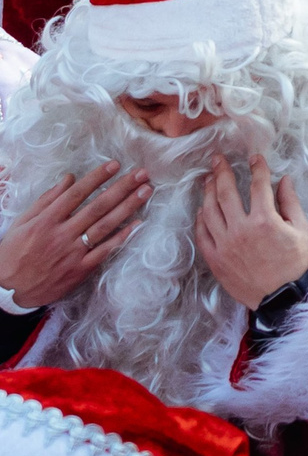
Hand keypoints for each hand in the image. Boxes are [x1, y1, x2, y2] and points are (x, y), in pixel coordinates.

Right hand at [0, 164, 150, 309]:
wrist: (7, 290)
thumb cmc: (13, 253)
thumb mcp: (22, 223)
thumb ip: (47, 200)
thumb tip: (70, 178)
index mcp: (46, 221)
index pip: (76, 194)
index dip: (97, 178)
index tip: (115, 164)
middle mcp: (62, 235)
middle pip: (97, 207)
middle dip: (121, 188)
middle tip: (142, 173)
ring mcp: (73, 253)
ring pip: (105, 226)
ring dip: (128, 207)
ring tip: (146, 191)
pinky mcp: (80, 269)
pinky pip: (105, 251)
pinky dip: (122, 237)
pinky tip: (138, 224)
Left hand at [195, 156, 307, 309]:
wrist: (280, 297)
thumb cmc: (294, 263)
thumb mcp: (301, 230)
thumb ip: (291, 202)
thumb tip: (284, 180)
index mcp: (265, 220)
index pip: (258, 185)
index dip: (257, 168)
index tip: (254, 158)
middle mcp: (241, 229)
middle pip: (226, 193)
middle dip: (222, 172)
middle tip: (217, 159)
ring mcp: (225, 244)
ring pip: (210, 211)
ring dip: (208, 192)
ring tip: (209, 180)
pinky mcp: (215, 258)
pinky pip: (202, 234)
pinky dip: (200, 219)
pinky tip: (203, 209)